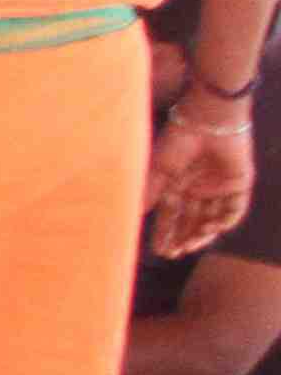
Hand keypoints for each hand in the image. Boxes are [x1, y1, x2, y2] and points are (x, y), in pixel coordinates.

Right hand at [146, 108, 254, 258]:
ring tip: (188, 246)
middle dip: (182, 238)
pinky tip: (208, 229)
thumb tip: (136, 215)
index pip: (172, 215)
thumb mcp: (159, 169)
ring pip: (211, 219)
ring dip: (201, 234)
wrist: (208, 121)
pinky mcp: (239, 185)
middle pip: (191, 221)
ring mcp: (219, 188)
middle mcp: (198, 189)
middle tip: (173, 254)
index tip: (159, 251)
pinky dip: (222, 222)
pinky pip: (233, 211)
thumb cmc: (179, 140)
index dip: (165, 232)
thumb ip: (151, 193)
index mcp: (178, 184)